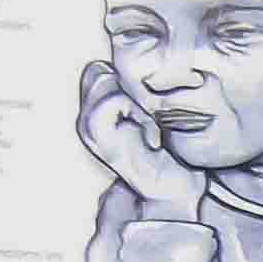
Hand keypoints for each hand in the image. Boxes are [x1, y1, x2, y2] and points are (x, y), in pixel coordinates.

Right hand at [76, 62, 201, 218]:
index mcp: (98, 113)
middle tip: (150, 120)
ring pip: (103, 79)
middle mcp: (87, 119)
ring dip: (136, 102)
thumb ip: (140, 95)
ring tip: (150, 129)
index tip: (150, 111)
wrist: (175, 192)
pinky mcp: (98, 136)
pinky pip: (114, 99)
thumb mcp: (154, 117)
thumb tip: (148, 70)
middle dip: (129, 87)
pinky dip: (139, 114)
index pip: (98, 69)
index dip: (127, 80)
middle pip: (97, 70)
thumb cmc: (171, 157)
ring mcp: (88, 127)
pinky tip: (151, 138)